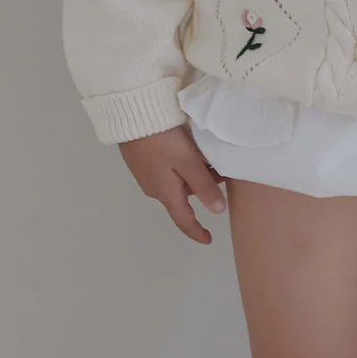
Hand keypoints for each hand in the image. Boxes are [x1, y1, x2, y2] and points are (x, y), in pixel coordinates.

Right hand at [117, 125, 226, 244]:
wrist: (132, 117)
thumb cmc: (162, 140)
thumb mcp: (188, 162)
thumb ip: (204, 186)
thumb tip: (218, 211)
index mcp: (166, 193)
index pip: (183, 220)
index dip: (197, 231)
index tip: (208, 240)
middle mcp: (155, 188)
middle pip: (184, 196)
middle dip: (203, 190)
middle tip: (224, 174)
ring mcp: (148, 174)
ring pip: (178, 181)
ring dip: (195, 176)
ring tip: (212, 160)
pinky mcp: (145, 160)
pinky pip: (170, 171)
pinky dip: (184, 167)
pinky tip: (193, 152)